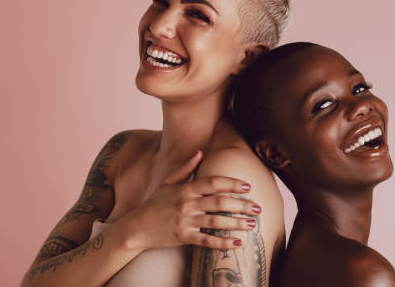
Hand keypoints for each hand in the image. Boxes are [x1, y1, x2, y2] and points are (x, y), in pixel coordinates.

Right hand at [123, 151, 260, 249]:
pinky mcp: (184, 237)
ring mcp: (185, 221)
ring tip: (251, 224)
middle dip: (241, 205)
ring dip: (236, 223)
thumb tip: (200, 152)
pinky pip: (207, 241)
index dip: (232, 183)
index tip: (247, 186)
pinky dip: (223, 243)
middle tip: (257, 208)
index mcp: (185, 189)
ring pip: (216, 222)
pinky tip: (237, 243)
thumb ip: (185, 168)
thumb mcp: (167, 183)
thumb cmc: (154, 204)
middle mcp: (187, 204)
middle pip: (220, 202)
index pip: (213, 183)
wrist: (136, 228)